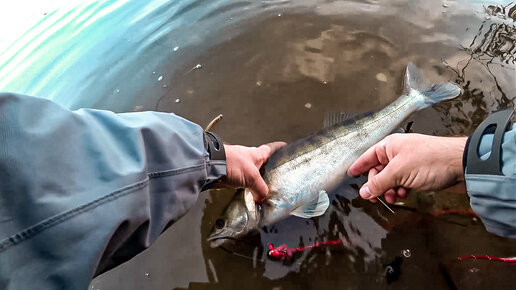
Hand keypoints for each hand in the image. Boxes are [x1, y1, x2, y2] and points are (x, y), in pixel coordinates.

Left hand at [222, 142, 285, 201]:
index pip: (270, 150)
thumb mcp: (252, 177)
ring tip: (260, 190)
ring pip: (251, 173)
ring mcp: (239, 166)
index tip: (284, 148)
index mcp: (257, 154)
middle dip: (266, 171)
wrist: (211, 167)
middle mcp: (249, 158)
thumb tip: (262, 197)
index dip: (277, 149)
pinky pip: (241, 181)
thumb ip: (260, 189)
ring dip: (254, 180)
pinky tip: (247, 192)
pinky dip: (244, 186)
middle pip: (261, 163)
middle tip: (272, 180)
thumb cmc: (232, 163)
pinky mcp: (231, 173)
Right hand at [348, 133, 466, 202]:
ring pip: (391, 179)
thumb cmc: (431, 160)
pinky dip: (401, 190)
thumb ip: (379, 183)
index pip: (368, 157)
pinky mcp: (418, 173)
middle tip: (378, 196)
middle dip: (378, 185)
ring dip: (390, 190)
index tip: (350, 175)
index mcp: (389, 146)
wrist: (461, 164)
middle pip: (378, 171)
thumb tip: (364, 192)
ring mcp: (408, 163)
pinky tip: (405, 194)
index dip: (359, 167)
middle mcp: (397, 153)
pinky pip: (402, 183)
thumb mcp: (399, 172)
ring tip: (394, 197)